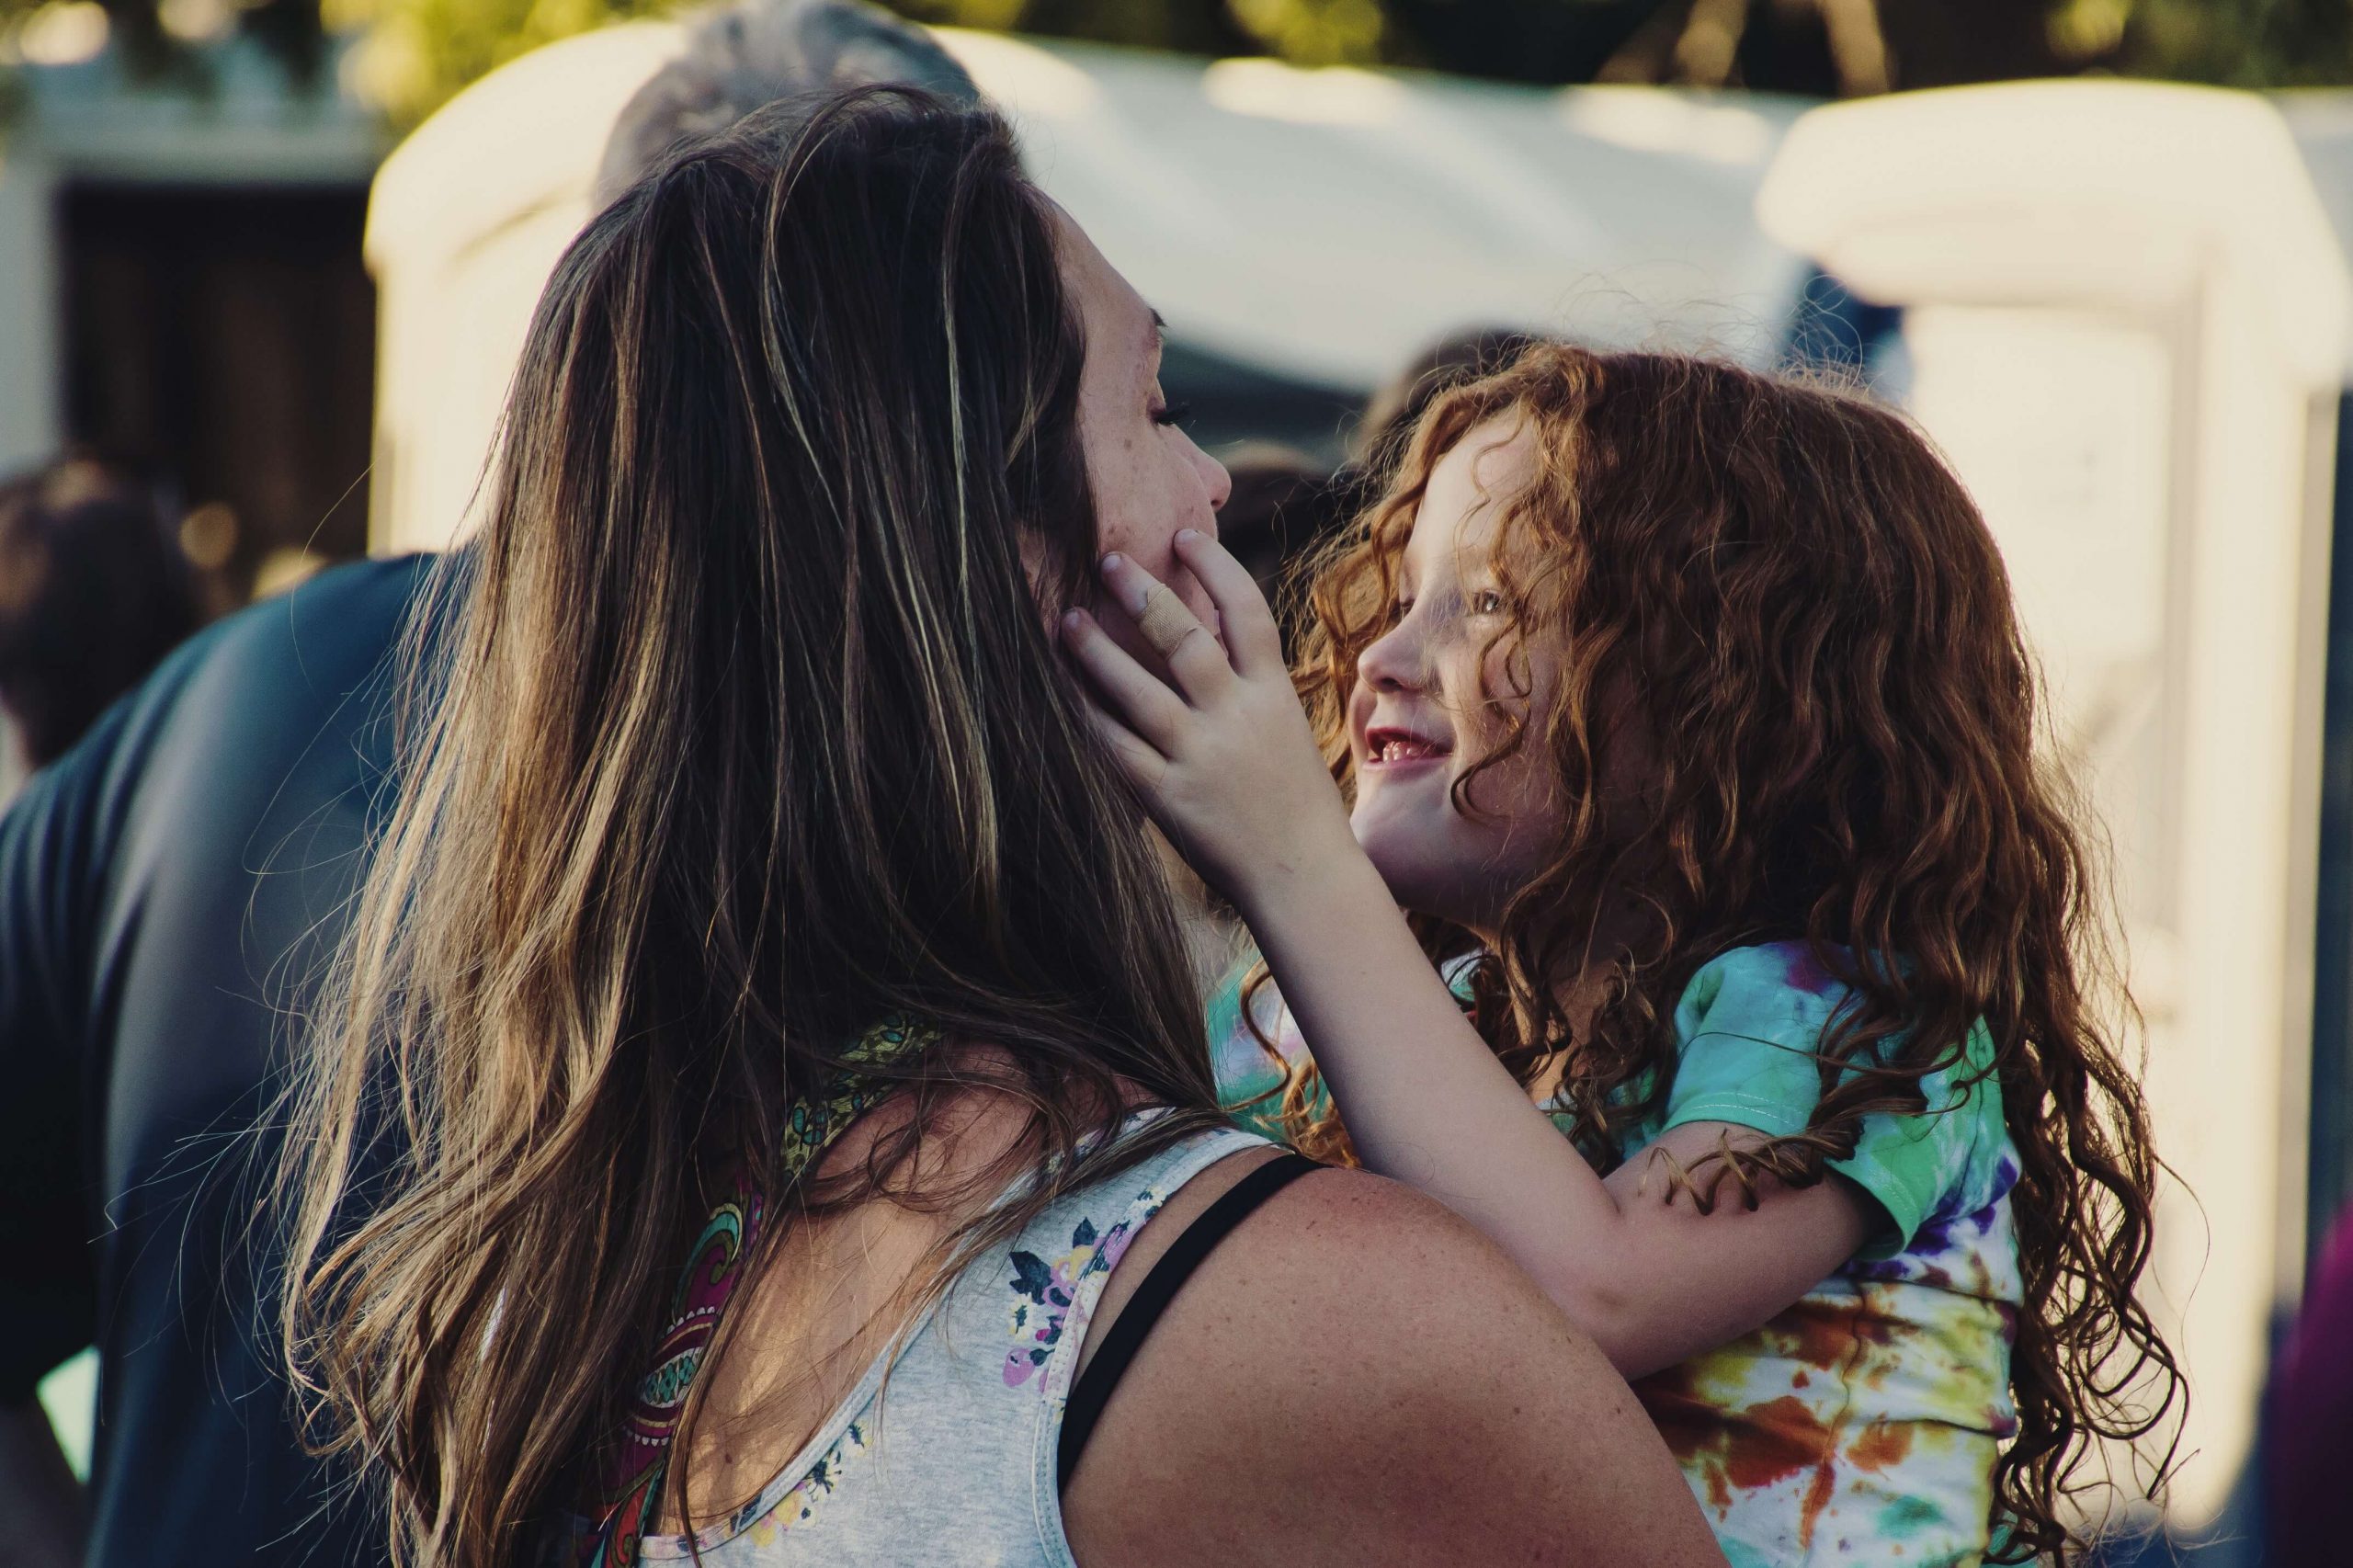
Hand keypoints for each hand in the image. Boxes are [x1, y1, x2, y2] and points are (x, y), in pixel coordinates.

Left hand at [1060, 531, 1359, 909]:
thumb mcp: (1286, 731)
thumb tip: (1210, 634)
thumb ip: (1250, 686)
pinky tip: (1062, 692)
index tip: (1183, 534)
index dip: (1214, 566)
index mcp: (1273, 695)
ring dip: (1097, 651)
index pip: (1246, 611)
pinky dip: (1087, 717)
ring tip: (1066, 620)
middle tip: (1105, 560)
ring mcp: (1202, 757)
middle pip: (1185, 638)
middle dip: (1142, 593)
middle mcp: (1238, 718)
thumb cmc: (1296, 804)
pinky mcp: (1170, 798)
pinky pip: (1118, 748)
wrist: (1306, 879)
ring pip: (1140, 690)